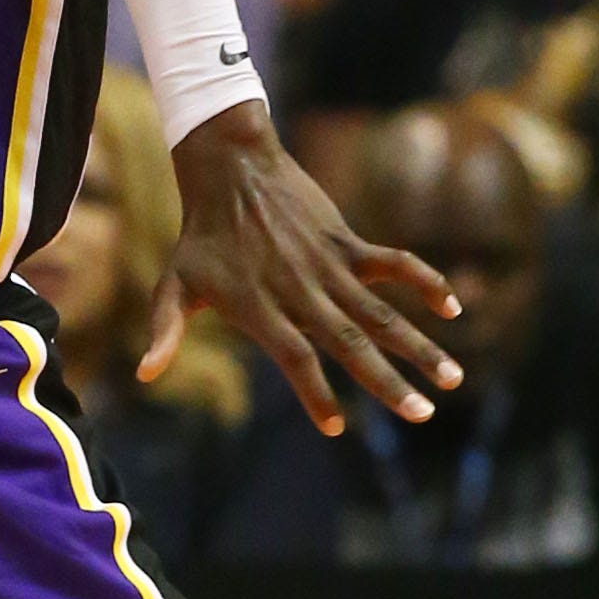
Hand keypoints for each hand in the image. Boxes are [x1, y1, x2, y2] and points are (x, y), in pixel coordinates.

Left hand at [147, 101, 462, 436]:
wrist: (231, 170)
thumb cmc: (200, 237)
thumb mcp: (174, 284)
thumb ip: (163, 330)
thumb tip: (145, 374)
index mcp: (261, 309)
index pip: (295, 360)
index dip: (314, 394)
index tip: (336, 428)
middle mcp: (300, 292)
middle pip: (351, 344)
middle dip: (389, 382)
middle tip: (423, 415)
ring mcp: (329, 266)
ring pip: (382, 313)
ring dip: (420, 345)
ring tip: (453, 378)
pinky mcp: (348, 242)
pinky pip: (395, 264)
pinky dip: (425, 281)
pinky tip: (453, 306)